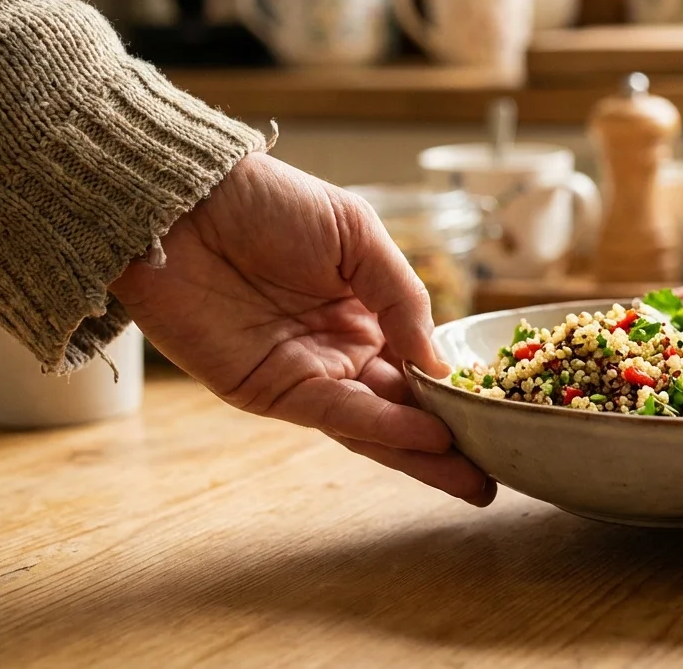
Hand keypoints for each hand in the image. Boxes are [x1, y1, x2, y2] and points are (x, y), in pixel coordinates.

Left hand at [111, 154, 492, 505]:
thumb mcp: (357, 235)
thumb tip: (439, 361)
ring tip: (474, 479)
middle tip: (497, 469)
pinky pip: (336, 416)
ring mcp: (308, 373)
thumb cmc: (269, 203)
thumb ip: (402, 296)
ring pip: (376, 424)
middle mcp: (341, 349)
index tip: (498, 410)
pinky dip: (382, 429)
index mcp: (366, 309)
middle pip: (404, 404)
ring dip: (424, 454)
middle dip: (450, 438)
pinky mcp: (271, 390)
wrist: (184, 203)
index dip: (455, 387)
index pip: (419, 361)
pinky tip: (428, 439)